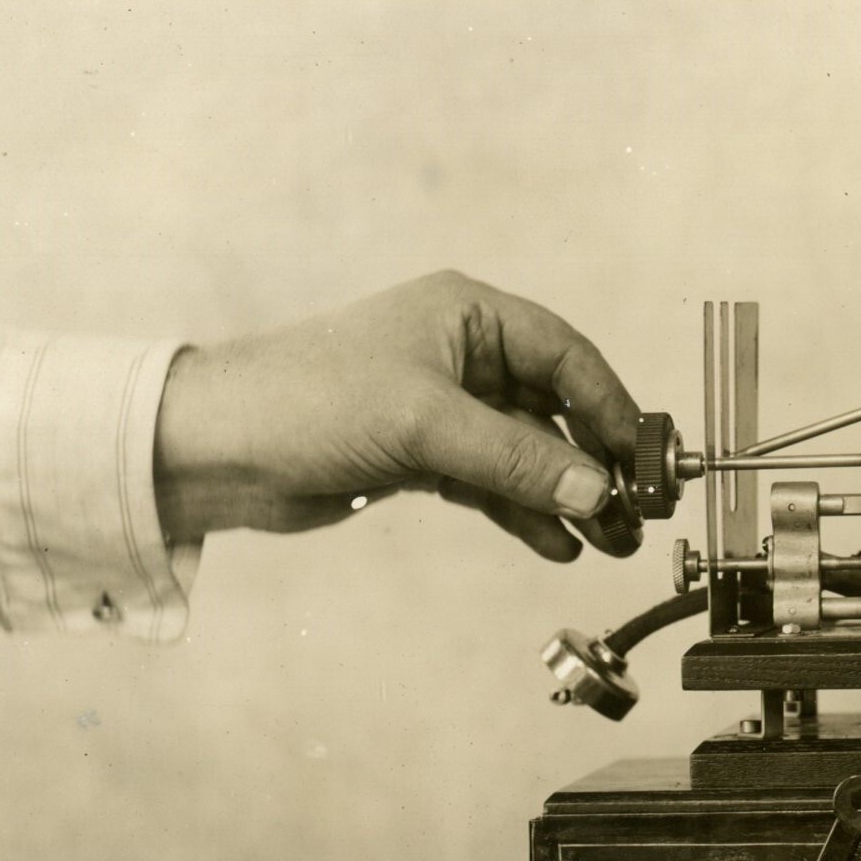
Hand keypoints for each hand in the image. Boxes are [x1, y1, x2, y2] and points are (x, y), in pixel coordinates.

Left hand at [152, 271, 645, 561]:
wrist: (216, 448)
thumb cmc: (303, 399)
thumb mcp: (423, 423)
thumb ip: (516, 457)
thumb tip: (595, 490)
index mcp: (466, 316)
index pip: (566, 357)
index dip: (611, 408)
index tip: (644, 460)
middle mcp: (461, 356)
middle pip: (557, 409)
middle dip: (597, 463)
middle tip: (636, 511)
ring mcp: (444, 408)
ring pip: (530, 453)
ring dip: (568, 496)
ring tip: (608, 540)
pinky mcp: (424, 455)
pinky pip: (498, 484)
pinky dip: (528, 514)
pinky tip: (557, 544)